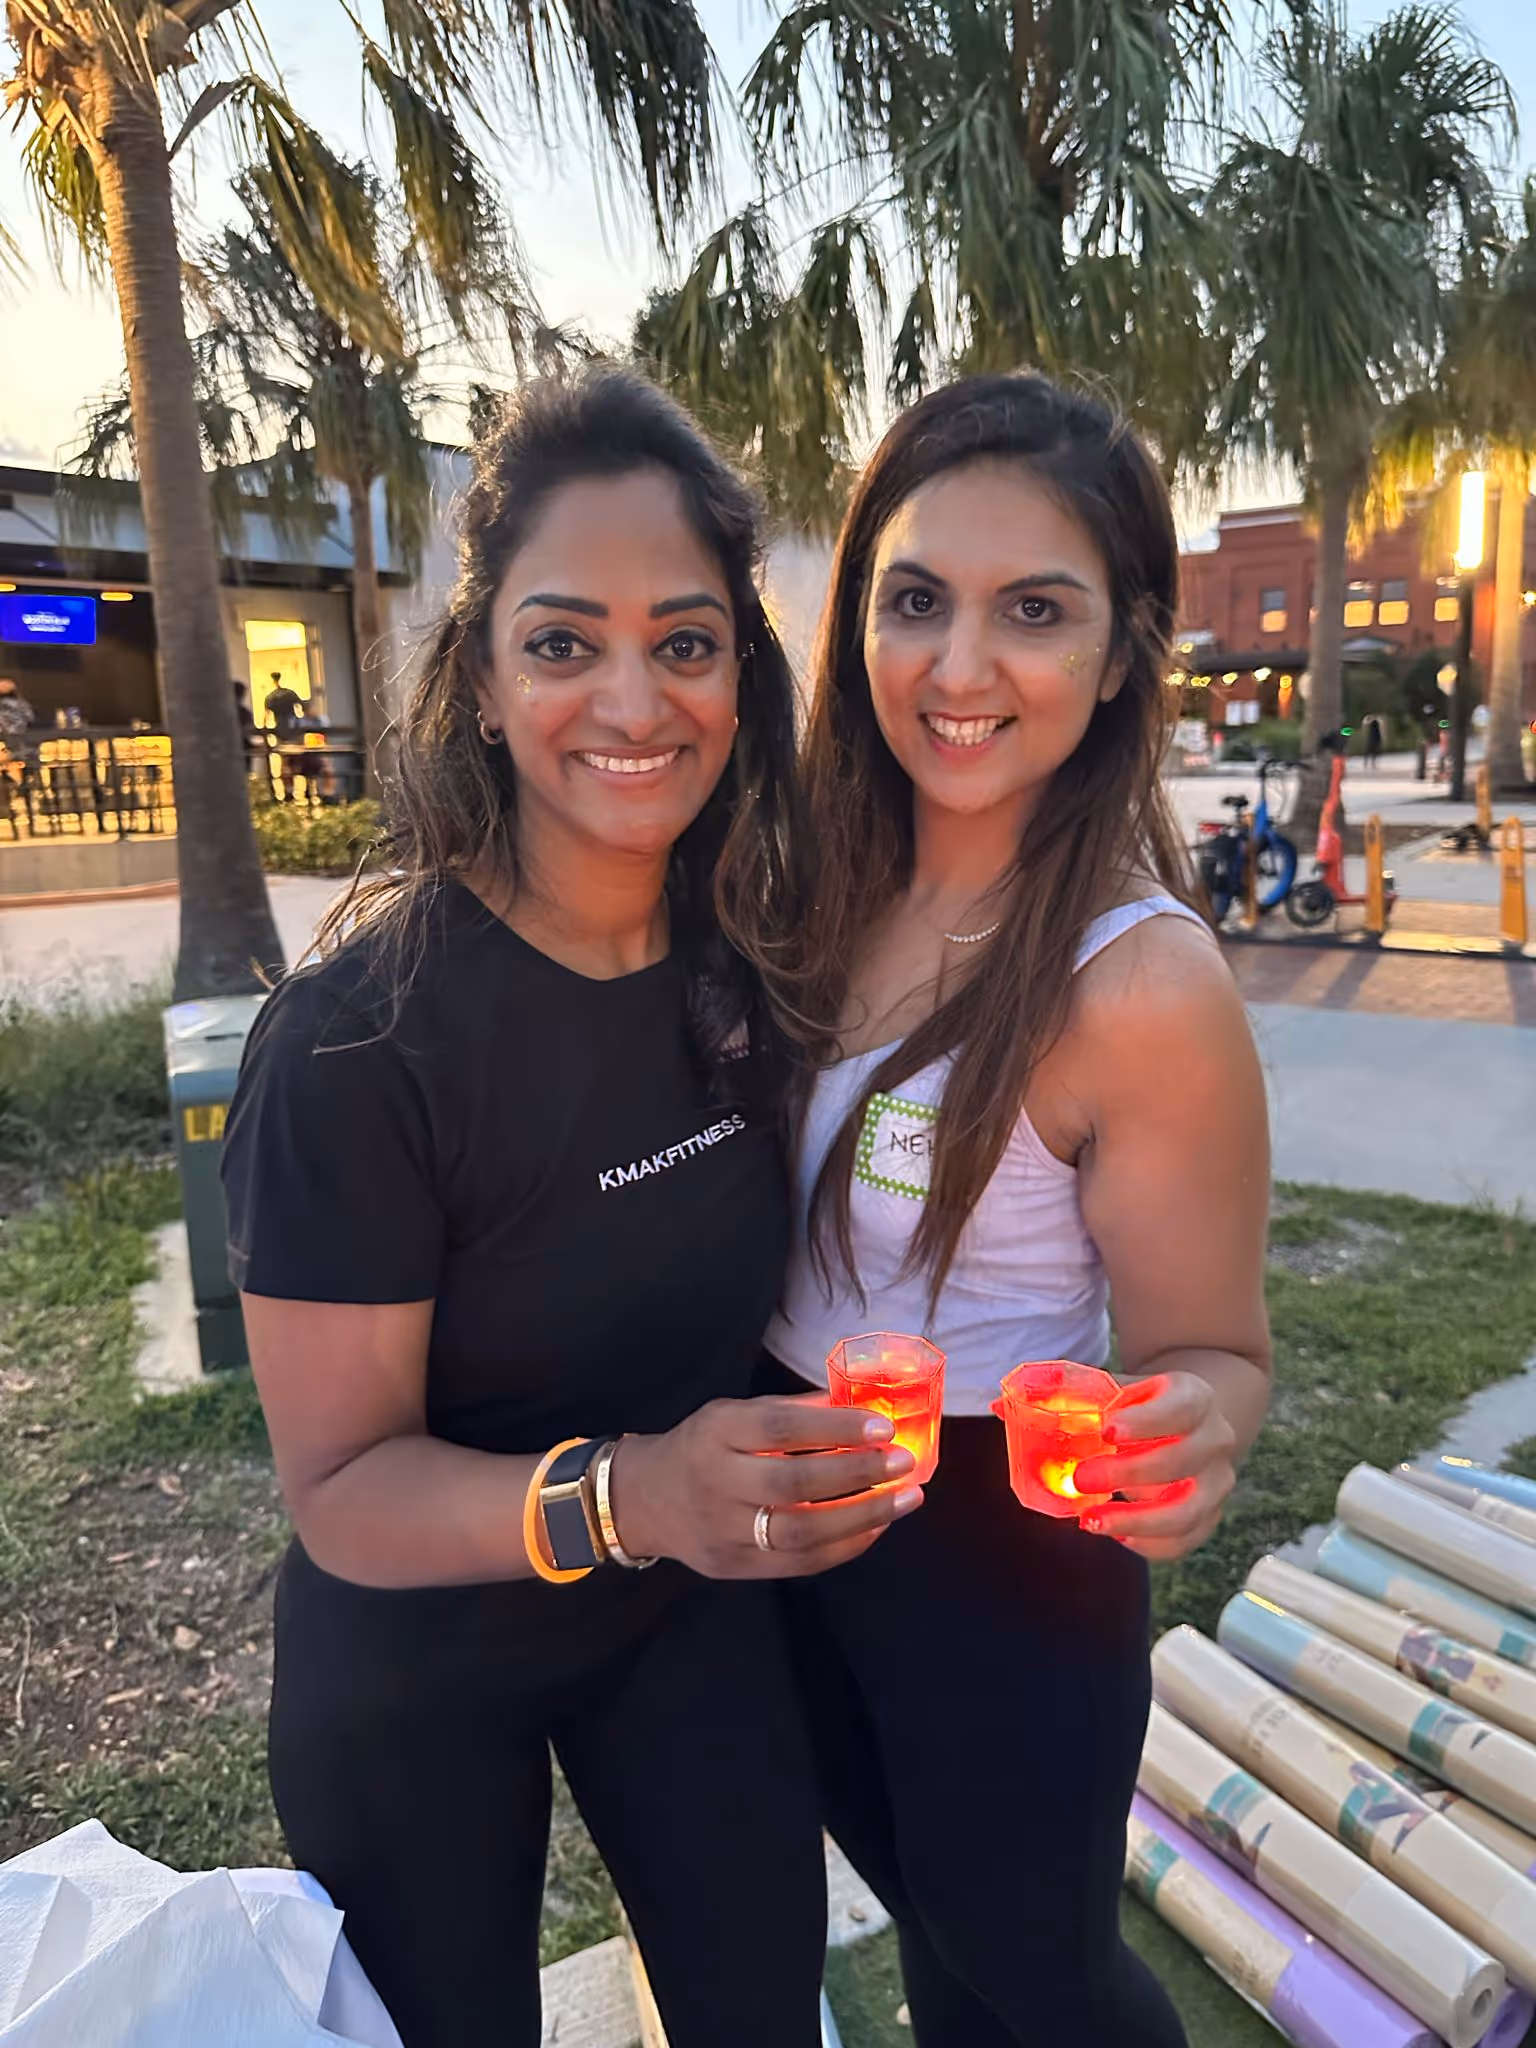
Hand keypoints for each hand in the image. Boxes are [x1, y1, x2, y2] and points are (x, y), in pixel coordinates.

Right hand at [610, 1395, 921, 1579]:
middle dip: (857, 1473)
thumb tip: (858, 1404)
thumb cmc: (703, 1447)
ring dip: (863, 1516)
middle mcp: (716, 1482)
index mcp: (716, 1432)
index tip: (883, 1424)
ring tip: (906, 1498)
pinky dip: (846, 1546)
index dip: (834, 1427)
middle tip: (903, 1461)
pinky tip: (877, 1525)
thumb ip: (791, 1412)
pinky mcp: (735, 1567)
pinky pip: (800, 1564)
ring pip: (800, 1533)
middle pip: (792, 1484)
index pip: (779, 1428)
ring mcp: (724, 1531)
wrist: (646, 1501)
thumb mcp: (733, 1413)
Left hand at [1071, 1373, 1235, 1560]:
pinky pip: (1184, 1540)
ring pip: (1187, 1510)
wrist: (1186, 1422)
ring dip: (1136, 1520)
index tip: (1107, 1429)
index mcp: (1195, 1396)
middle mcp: (1215, 1439)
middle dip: (1127, 1472)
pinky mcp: (1210, 1516)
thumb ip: (1075, 1395)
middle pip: (1180, 1460)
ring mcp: (1217, 1482)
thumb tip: (1013, 1405)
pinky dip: (1150, 1544)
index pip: (1181, 1407)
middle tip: (1081, 1477)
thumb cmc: (1141, 1406)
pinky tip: (1118, 1536)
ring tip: (1091, 1520)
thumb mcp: (1119, 1390)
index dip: (1146, 1421)